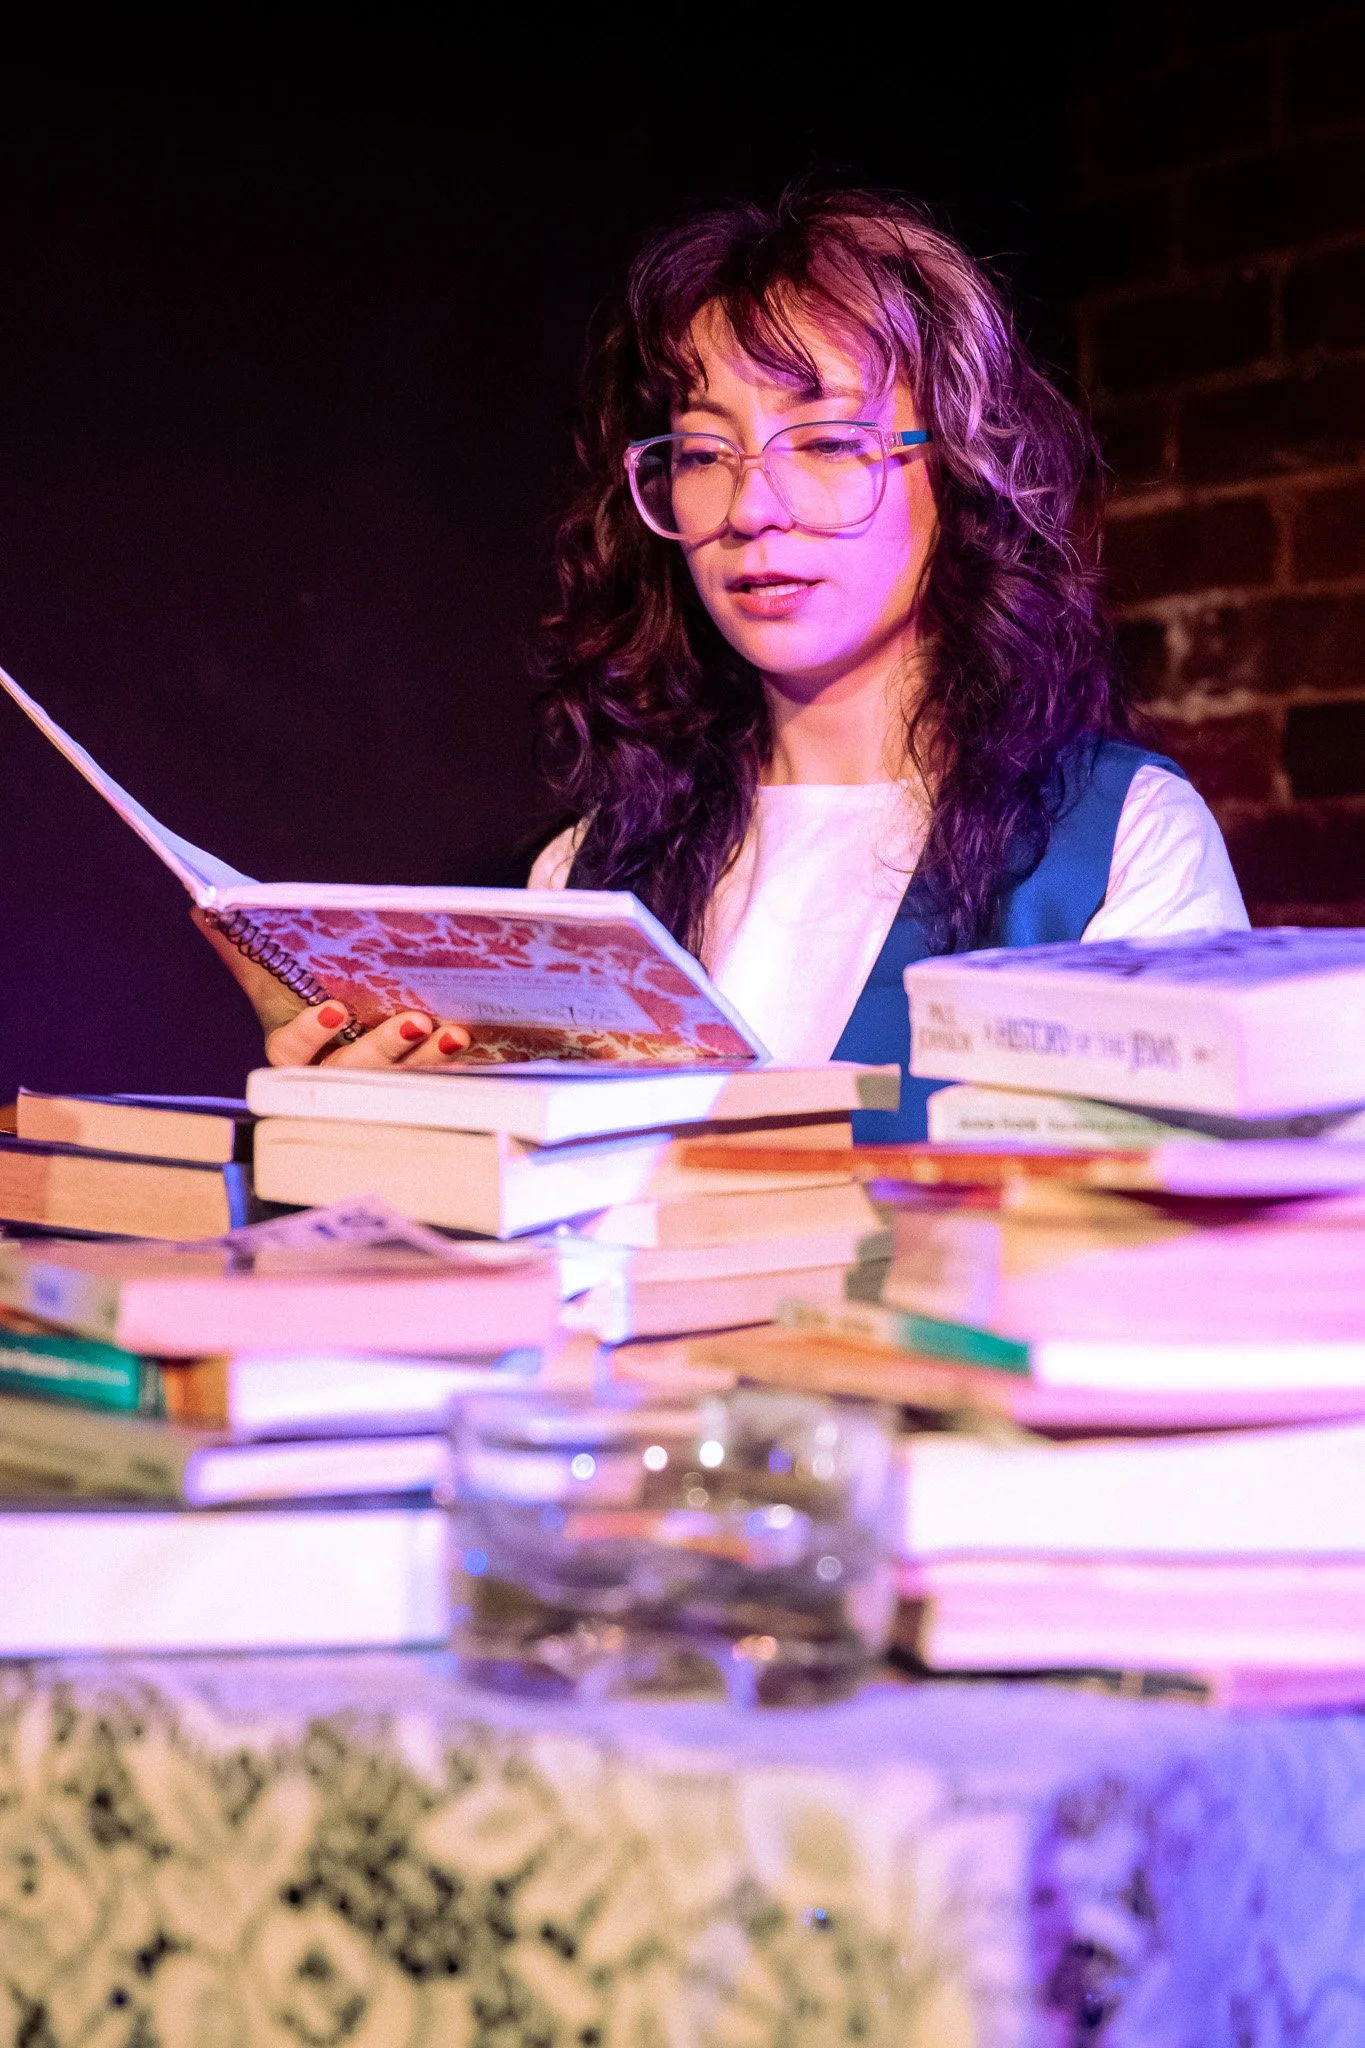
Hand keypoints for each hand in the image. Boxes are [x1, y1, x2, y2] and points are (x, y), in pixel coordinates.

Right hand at [192, 905, 472, 1067]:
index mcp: (290, 1056)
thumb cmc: (300, 998)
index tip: (335, 1010)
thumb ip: (240, 946)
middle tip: (417, 1020)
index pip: (292, 1054)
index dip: (311, 1036)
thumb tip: (200, 906)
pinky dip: (452, 1065)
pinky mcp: (410, 1090)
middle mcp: (330, 1080)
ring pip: (399, 1083)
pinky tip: (470, 1041)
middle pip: (355, 1074)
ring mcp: (372, 1089)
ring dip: (428, 1059)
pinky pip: (433, 1084)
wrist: (344, 1022)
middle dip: (386, 1049)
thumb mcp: (270, 974)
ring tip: (454, 1032)